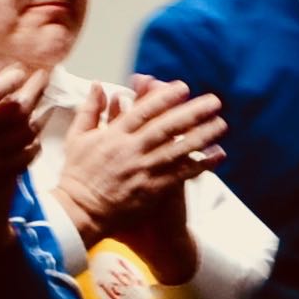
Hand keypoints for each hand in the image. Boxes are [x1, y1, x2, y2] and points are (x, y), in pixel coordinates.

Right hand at [0, 47, 46, 226]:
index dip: (11, 78)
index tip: (19, 70)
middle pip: (14, 111)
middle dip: (35, 89)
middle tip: (44, 76)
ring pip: (23, 134)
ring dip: (37, 115)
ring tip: (43, 101)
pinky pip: (23, 159)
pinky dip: (33, 143)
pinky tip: (34, 132)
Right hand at [56, 76, 227, 263]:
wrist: (78, 213)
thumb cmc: (77, 174)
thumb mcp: (76, 138)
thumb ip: (90, 109)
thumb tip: (99, 84)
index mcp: (113, 136)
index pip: (143, 111)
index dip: (164, 98)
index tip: (183, 87)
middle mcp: (130, 151)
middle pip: (166, 127)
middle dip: (191, 112)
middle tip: (214, 100)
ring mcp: (142, 171)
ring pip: (177, 150)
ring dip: (202, 136)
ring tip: (221, 124)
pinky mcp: (151, 190)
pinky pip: (180, 175)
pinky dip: (200, 164)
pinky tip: (218, 155)